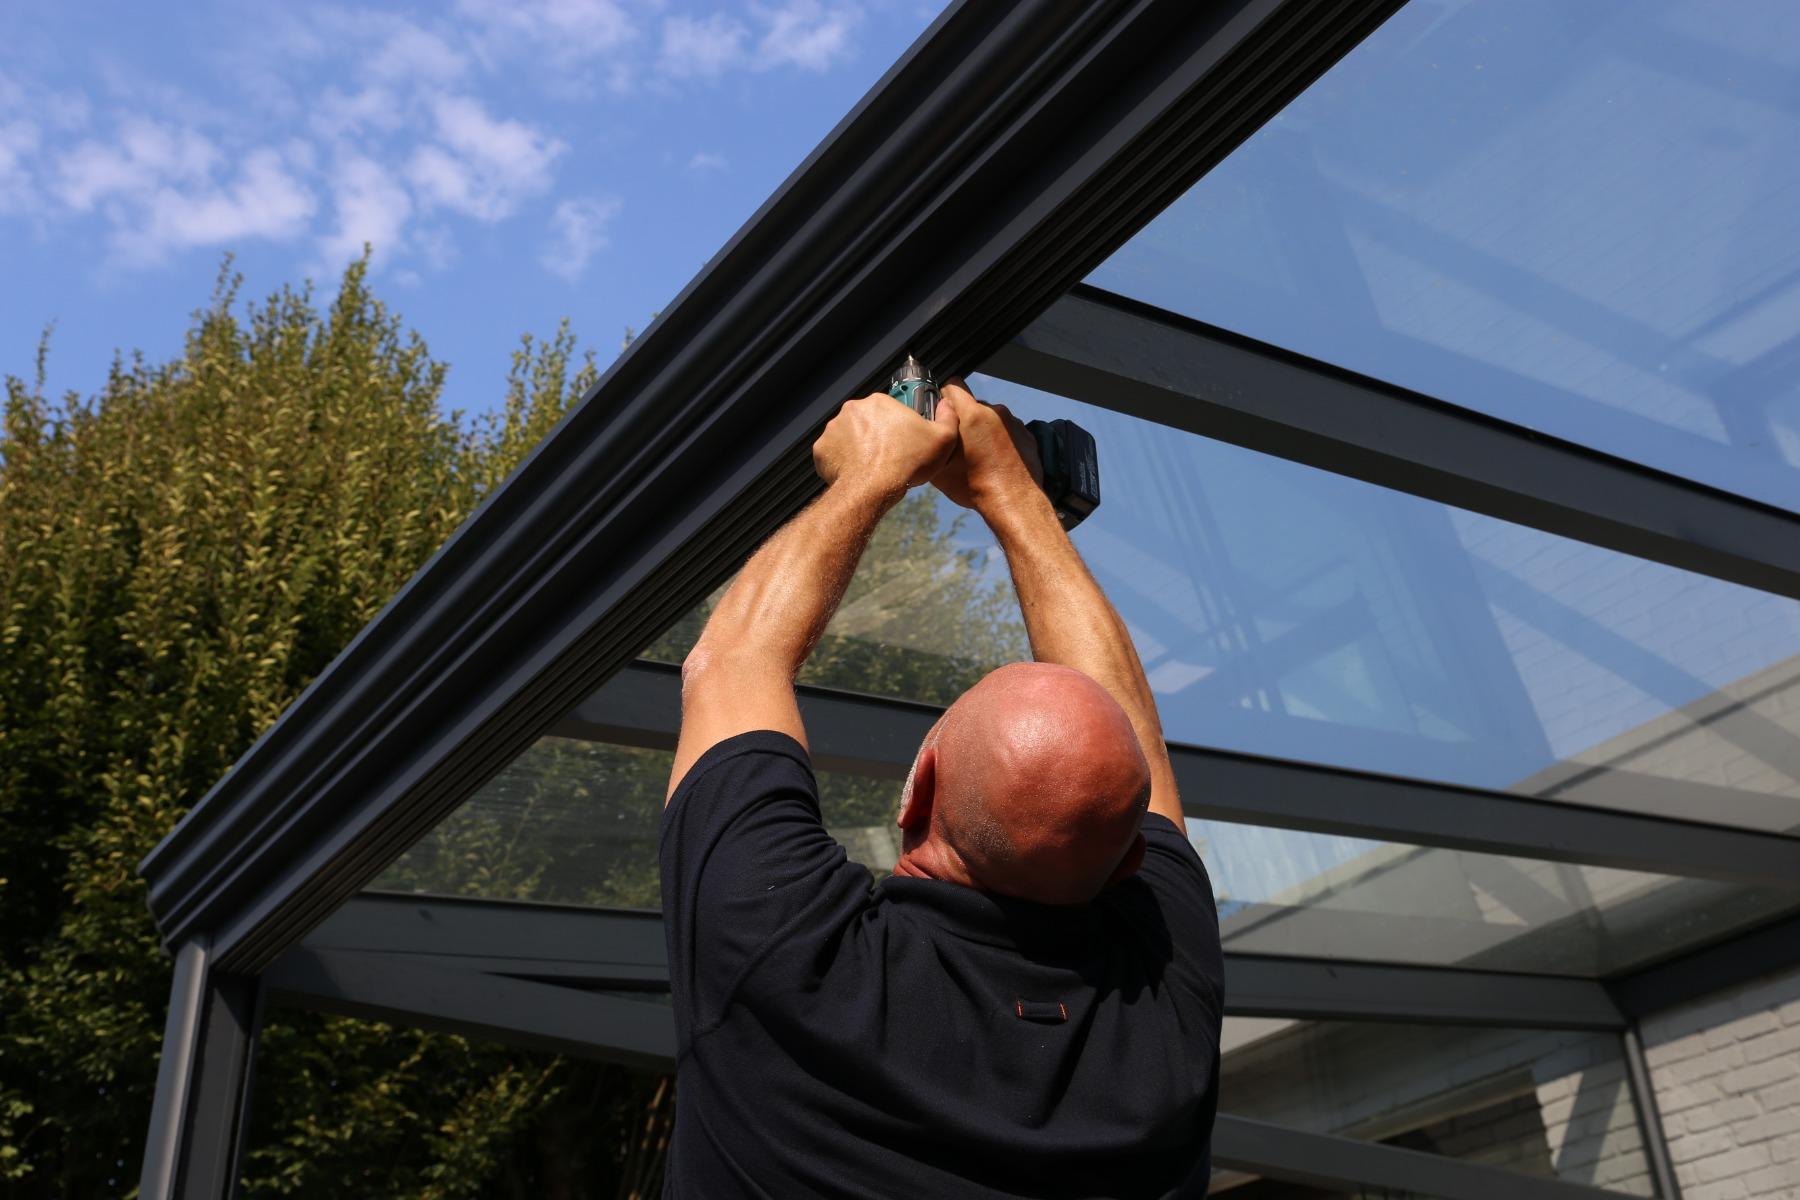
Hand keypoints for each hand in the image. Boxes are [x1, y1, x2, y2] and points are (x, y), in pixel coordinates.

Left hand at [813, 390, 959, 494]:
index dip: (898, 427)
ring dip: (858, 447)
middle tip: (888, 456)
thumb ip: (948, 417)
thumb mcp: (943, 440)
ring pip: (848, 436)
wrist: (872, 490)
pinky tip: (856, 473)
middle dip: (876, 436)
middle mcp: (853, 409)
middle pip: (867, 421)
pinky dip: (842, 462)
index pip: (889, 410)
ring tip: (872, 466)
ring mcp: (833, 429)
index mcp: (879, 402)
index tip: (903, 442)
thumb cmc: (907, 464)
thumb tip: (947, 404)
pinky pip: (833, 453)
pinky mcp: (821, 449)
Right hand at [930, 377, 1043, 509]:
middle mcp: (995, 412)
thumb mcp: (940, 468)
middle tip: (959, 444)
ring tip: (980, 456)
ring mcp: (1013, 422)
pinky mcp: (1026, 434)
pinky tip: (996, 461)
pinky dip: (1000, 441)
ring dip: (983, 431)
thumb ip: (934, 442)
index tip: (942, 411)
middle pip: (972, 405)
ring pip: (990, 418)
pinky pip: (1007, 431)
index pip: (953, 385)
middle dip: (964, 420)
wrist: (1013, 502)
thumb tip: (930, 432)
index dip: (944, 397)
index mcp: (972, 414)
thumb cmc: (976, 487)